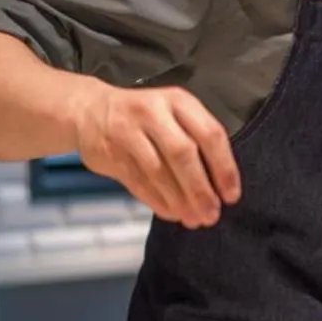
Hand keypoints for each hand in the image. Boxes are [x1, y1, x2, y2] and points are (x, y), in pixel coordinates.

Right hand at [72, 85, 240, 226]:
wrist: (90, 110)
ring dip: (179, 201)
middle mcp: (153, 113)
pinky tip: (172, 213)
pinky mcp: (110, 154)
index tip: (231, 195)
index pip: (210, 134)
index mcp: (178, 101)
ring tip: (194, 219)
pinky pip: (138, 183)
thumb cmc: (145, 116)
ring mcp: (128, 132)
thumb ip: (197, 140)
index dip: (224, 168)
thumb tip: (220, 186)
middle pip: (183, 154)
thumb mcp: (174, 113)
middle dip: (200, 189)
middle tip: (212, 213)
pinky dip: (158, 202)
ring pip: (159, 172)